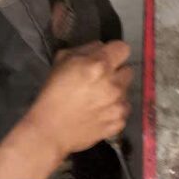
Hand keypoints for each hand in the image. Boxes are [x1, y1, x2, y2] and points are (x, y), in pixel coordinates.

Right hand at [21, 41, 132, 156]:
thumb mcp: (62, 60)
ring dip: (116, 92)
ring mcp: (119, 105)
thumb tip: (101, 48)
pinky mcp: (119, 122)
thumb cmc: (52, 93)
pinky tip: (99, 114)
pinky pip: (123, 110)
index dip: (114, 52)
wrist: (50, 130)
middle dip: (116, 73)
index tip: (106, 59)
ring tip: (98, 100)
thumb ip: (85, 49)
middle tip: (100, 81)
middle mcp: (114, 84)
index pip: (123, 48)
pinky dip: (114, 111)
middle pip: (128, 70)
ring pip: (126, 91)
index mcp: (100, 65)